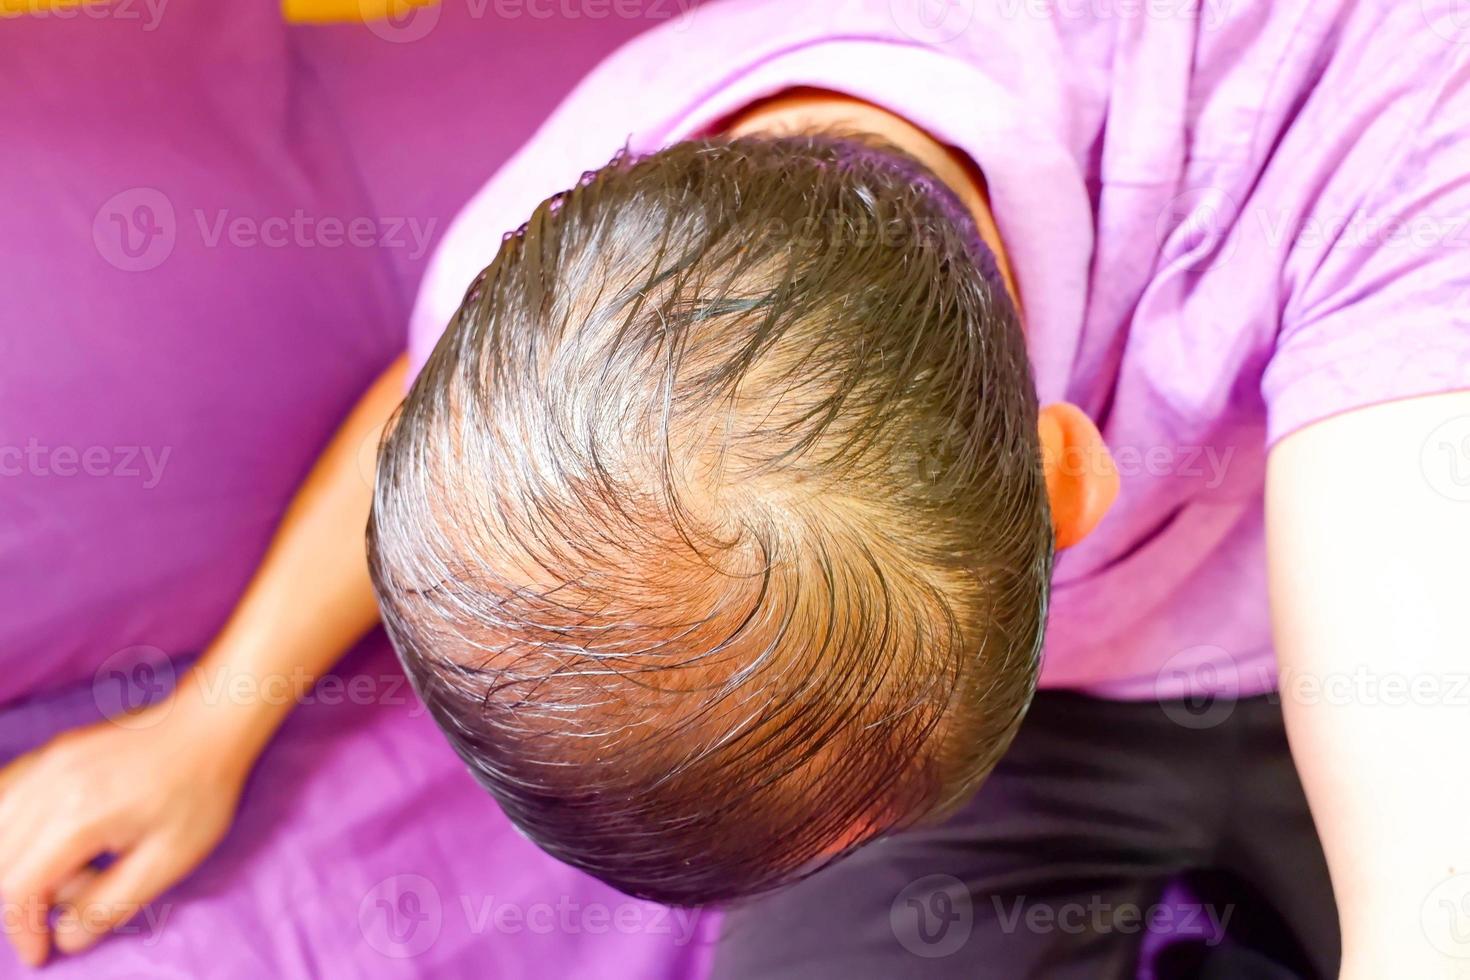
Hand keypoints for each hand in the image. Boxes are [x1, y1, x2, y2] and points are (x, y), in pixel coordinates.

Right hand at [0, 695, 251, 965]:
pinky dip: (13, 830)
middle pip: (1, 862)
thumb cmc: (199, 791)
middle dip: (24, 899)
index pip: (19, 888)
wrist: (211, 724)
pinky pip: (6, 797)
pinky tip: (54, 842)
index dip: (24, 929)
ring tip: (76, 872)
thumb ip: (110, 903)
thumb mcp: (168, 860)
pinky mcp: (51, 753)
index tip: (42, 953)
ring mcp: (46, 763)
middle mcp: (49, 785)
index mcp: (77, 815)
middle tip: (74, 904)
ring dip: (19, 865)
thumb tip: (66, 937)